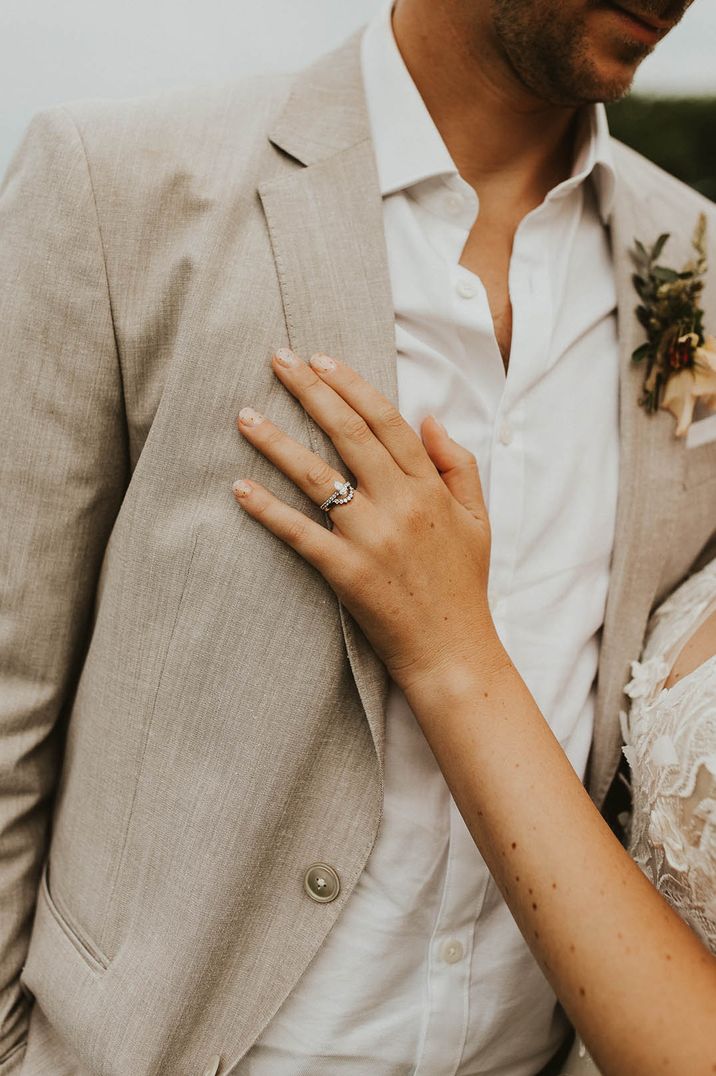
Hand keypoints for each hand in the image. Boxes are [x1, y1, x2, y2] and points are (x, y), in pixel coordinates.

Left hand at [231, 347, 496, 694]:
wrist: (454, 652)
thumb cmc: (463, 585)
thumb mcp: (477, 519)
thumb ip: (458, 465)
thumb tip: (431, 419)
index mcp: (430, 488)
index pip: (387, 421)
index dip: (352, 385)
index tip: (322, 359)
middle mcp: (401, 504)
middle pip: (348, 434)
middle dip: (310, 391)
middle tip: (278, 359)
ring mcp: (373, 538)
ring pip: (317, 477)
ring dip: (277, 442)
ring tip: (245, 415)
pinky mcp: (347, 573)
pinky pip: (300, 534)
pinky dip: (268, 510)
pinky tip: (240, 487)